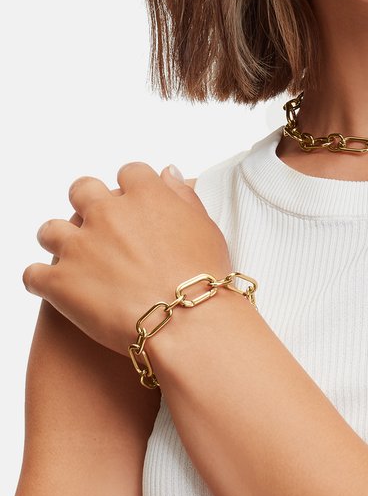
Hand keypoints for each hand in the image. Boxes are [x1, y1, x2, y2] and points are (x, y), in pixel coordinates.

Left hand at [24, 164, 229, 354]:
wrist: (186, 323)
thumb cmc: (203, 279)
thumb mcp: (205, 227)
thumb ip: (183, 195)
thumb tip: (167, 172)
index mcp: (144, 195)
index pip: (128, 173)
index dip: (129, 188)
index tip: (131, 201)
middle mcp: (107, 212)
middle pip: (82, 189)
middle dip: (85, 203)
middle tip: (95, 225)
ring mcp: (80, 246)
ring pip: (50, 230)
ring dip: (57, 240)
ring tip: (70, 257)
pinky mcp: (60, 281)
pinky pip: (32, 275)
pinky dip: (39, 281)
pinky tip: (52, 289)